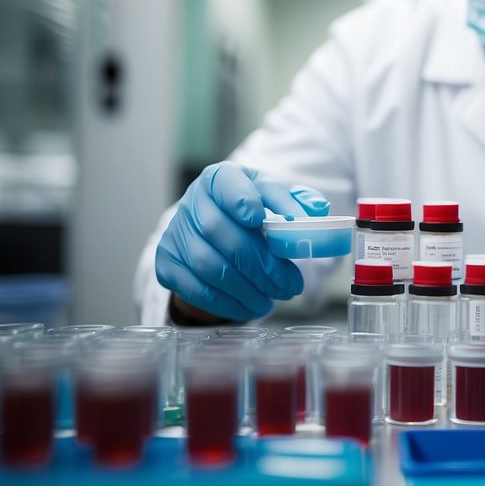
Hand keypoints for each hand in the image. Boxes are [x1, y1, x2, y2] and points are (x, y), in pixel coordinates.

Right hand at [156, 162, 328, 321]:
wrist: (213, 231)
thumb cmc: (251, 212)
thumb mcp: (273, 198)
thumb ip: (297, 201)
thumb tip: (317, 210)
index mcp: (220, 178)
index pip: (228, 183)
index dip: (244, 200)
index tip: (266, 220)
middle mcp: (192, 202)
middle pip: (219, 231)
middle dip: (259, 262)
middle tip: (289, 284)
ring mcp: (175, 233)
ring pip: (208, 265)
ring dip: (246, 288)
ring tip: (273, 299)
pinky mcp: (167, 264)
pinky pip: (195, 289)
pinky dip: (226, 302)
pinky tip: (250, 307)